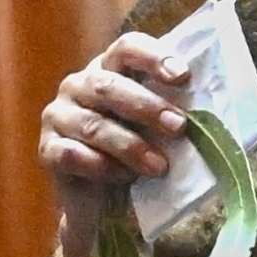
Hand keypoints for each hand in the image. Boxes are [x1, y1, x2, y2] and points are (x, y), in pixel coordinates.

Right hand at [39, 31, 191, 240]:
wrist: (102, 206)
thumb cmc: (135, 158)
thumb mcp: (154, 132)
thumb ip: (171, 115)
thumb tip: (209, 116)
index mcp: (106, 70)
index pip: (126, 49)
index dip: (153, 57)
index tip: (183, 76)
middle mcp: (77, 86)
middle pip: (109, 86)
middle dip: (147, 107)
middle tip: (179, 127)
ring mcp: (58, 117)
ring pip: (95, 126)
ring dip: (131, 146)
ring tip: (160, 167)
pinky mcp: (48, 151)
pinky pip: (74, 155)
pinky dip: (103, 167)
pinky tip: (125, 177)